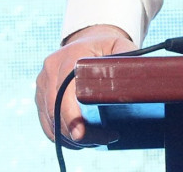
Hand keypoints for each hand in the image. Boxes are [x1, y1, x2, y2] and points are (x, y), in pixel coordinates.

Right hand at [35, 24, 135, 144]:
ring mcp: (42, 83)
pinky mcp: (40, 95)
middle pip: (55, 109)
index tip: (81, 134)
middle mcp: (51, 69)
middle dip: (74, 131)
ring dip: (68, 136)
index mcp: (69, 56)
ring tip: (95, 141)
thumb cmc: (108, 47)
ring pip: (49, 120)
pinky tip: (80, 141)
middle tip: (99, 141)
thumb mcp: (121, 47)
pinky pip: (46, 122)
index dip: (71, 115)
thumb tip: (142, 77)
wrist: (88, 41)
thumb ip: (129, 59)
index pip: (64, 90)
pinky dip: (61, 135)